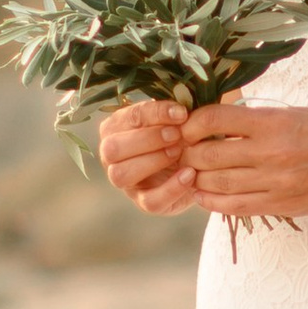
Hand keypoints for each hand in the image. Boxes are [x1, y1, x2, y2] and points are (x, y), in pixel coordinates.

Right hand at [95, 96, 200, 214]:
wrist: (196, 163)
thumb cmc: (180, 132)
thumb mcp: (175, 118)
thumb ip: (173, 110)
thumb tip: (182, 106)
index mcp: (115, 128)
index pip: (128, 118)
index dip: (155, 114)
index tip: (182, 112)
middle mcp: (111, 156)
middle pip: (113, 148)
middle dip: (148, 139)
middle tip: (177, 135)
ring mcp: (125, 182)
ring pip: (121, 175)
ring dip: (153, 161)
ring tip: (180, 152)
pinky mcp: (143, 202)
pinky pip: (150, 201)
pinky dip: (171, 188)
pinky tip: (190, 175)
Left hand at [178, 93, 307, 220]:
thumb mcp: (292, 113)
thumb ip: (254, 122)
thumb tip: (212, 125)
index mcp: (274, 122)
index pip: (215, 119)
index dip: (192, 123)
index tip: (187, 125)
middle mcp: (272, 152)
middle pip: (209, 154)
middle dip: (188, 152)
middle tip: (182, 151)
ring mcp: (276, 182)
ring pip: (217, 182)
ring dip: (196, 178)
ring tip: (190, 172)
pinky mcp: (280, 204)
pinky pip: (235, 206)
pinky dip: (212, 201)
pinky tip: (203, 195)